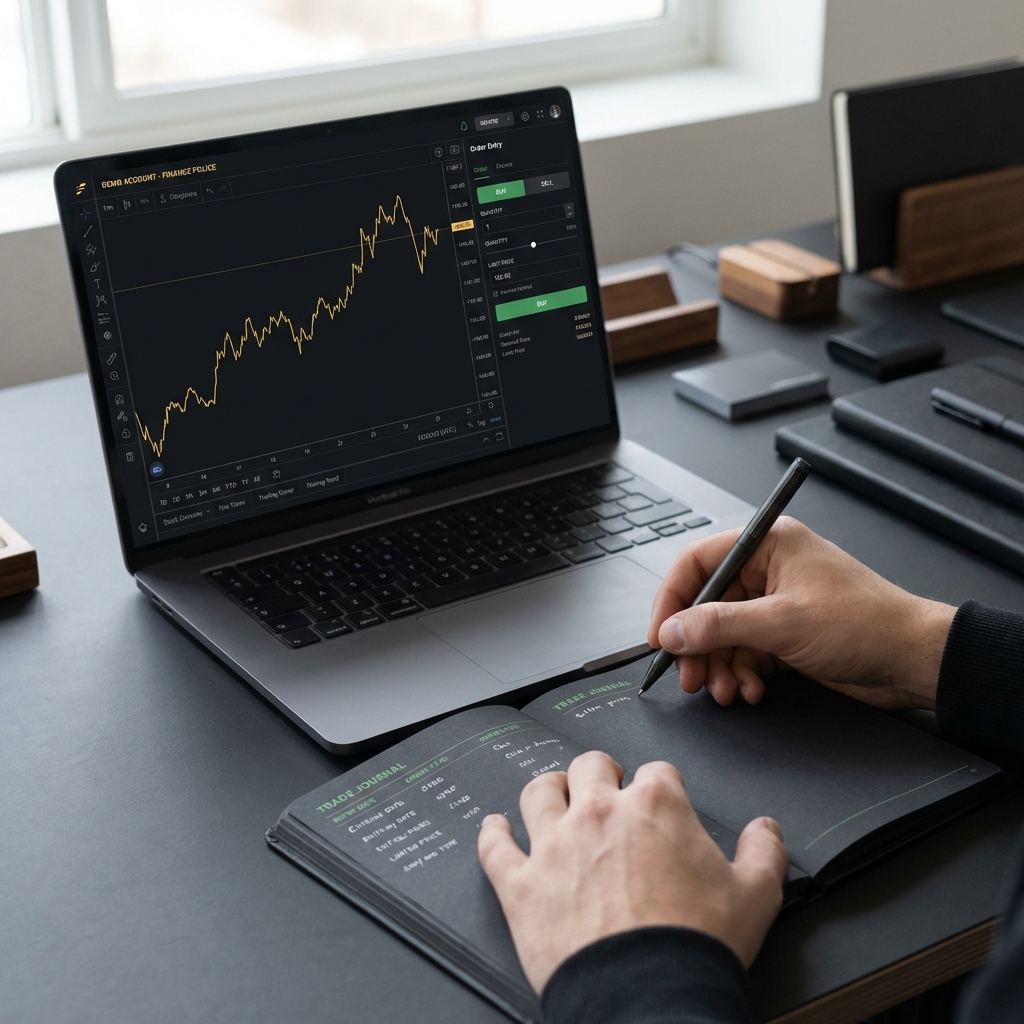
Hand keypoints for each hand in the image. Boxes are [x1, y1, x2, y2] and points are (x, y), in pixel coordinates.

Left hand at [478, 751, 786, 993]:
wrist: (648, 995)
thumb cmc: (694, 946)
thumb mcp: (756, 896)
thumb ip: (763, 851)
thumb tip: (766, 829)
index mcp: (655, 806)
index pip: (657, 771)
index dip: (661, 785)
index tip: (661, 798)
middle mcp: (599, 812)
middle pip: (591, 765)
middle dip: (601, 772)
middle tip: (606, 786)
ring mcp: (554, 844)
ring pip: (539, 792)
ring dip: (547, 790)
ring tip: (553, 794)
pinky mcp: (521, 883)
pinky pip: (495, 846)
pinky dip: (492, 834)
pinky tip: (494, 828)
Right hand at [648, 517, 954, 709]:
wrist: (913, 660)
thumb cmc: (866, 624)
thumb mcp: (782, 623)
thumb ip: (719, 625)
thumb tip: (673, 630)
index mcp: (767, 545)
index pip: (697, 562)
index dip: (673, 599)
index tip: (661, 635)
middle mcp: (768, 570)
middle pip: (706, 603)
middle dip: (696, 644)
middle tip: (689, 674)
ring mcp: (775, 603)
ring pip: (722, 634)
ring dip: (718, 665)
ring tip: (723, 690)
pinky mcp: (784, 634)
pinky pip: (744, 652)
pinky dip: (740, 673)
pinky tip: (749, 690)